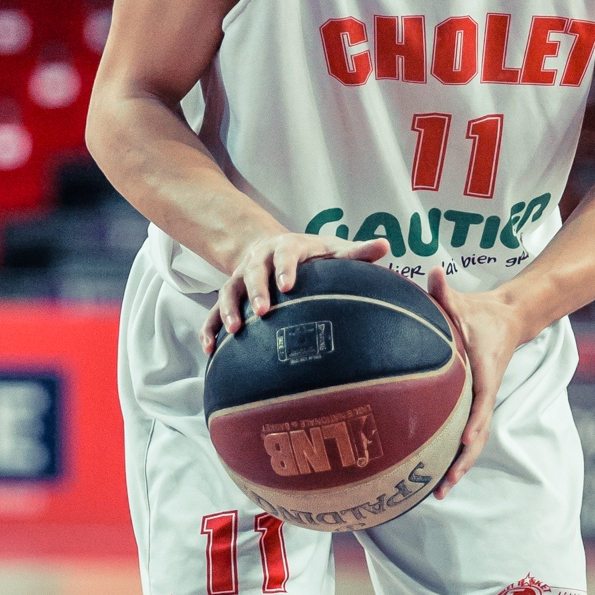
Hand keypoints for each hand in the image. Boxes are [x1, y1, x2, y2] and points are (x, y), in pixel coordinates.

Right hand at [202, 230, 389, 355]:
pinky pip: (213, 311)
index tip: (288, 286)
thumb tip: (385, 245)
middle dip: (255, 291)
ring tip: (234, 332)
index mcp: (286, 248)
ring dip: (227, 310)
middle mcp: (259, 260)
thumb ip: (356, 252)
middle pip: (253, 273)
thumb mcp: (332, 249)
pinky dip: (209, 328)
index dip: (285, 268)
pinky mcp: (230, 295)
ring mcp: (240, 278)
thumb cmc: (310, 255)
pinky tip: (209, 349)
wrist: (270, 247)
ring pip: (228, 291)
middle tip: (261, 312)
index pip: (285, 255)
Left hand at [424, 269, 530, 499]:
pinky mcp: (471, 406)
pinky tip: (430, 473)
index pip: (480, 408)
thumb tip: (433, 271)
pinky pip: (461, 434)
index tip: (461, 447)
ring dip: (456, 468)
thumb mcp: (462, 302)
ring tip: (434, 494)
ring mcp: (478, 404)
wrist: (507, 318)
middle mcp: (483, 396)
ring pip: (470, 443)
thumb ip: (446, 291)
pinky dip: (451, 455)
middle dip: (460, 465)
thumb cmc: (481, 312)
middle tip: (440, 490)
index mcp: (483, 376)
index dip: (472, 429)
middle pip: (475, 438)